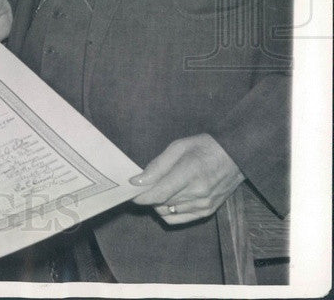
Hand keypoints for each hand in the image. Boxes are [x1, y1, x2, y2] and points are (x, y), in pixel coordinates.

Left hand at [130, 134, 244, 224]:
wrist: (236, 156)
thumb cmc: (204, 147)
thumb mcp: (178, 147)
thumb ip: (157, 166)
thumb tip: (138, 181)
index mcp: (190, 173)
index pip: (158, 194)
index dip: (140, 195)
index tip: (129, 191)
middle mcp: (198, 193)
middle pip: (161, 203)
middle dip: (147, 196)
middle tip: (142, 185)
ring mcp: (204, 204)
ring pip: (168, 212)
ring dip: (157, 203)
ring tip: (158, 188)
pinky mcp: (207, 212)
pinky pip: (178, 219)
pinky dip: (168, 212)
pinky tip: (167, 200)